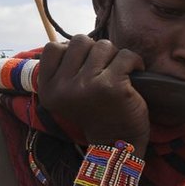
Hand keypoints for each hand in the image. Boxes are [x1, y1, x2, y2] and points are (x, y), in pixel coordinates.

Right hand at [37, 34, 148, 155]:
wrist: (117, 144)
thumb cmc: (95, 114)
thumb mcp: (66, 96)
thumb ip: (63, 71)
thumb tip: (75, 41)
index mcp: (48, 89)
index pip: (52, 48)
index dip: (72, 50)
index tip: (86, 64)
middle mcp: (63, 87)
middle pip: (80, 42)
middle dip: (96, 50)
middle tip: (105, 67)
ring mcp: (87, 85)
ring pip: (103, 46)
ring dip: (115, 55)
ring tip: (119, 71)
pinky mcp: (112, 86)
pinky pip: (125, 55)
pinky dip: (134, 60)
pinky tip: (136, 70)